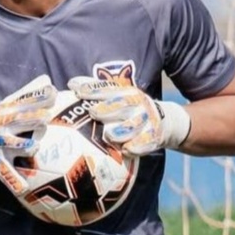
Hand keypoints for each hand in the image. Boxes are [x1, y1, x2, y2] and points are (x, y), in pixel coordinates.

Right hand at [0, 75, 57, 193]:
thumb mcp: (6, 106)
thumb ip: (27, 94)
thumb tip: (47, 79)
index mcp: (6, 111)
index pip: (25, 102)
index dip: (39, 98)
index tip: (53, 92)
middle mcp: (2, 127)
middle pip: (19, 121)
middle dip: (33, 119)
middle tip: (47, 117)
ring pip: (16, 146)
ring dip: (26, 146)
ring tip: (35, 146)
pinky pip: (7, 173)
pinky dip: (14, 182)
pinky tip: (24, 189)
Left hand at [67, 76, 190, 156]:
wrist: (163, 121)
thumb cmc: (129, 109)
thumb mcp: (118, 96)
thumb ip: (97, 91)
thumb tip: (72, 84)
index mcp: (126, 92)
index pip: (108, 89)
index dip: (93, 89)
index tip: (77, 90)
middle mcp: (137, 104)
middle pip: (123, 104)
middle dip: (108, 107)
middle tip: (93, 112)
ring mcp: (146, 121)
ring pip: (134, 125)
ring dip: (122, 130)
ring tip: (109, 135)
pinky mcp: (153, 137)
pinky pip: (146, 143)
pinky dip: (137, 147)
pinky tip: (127, 150)